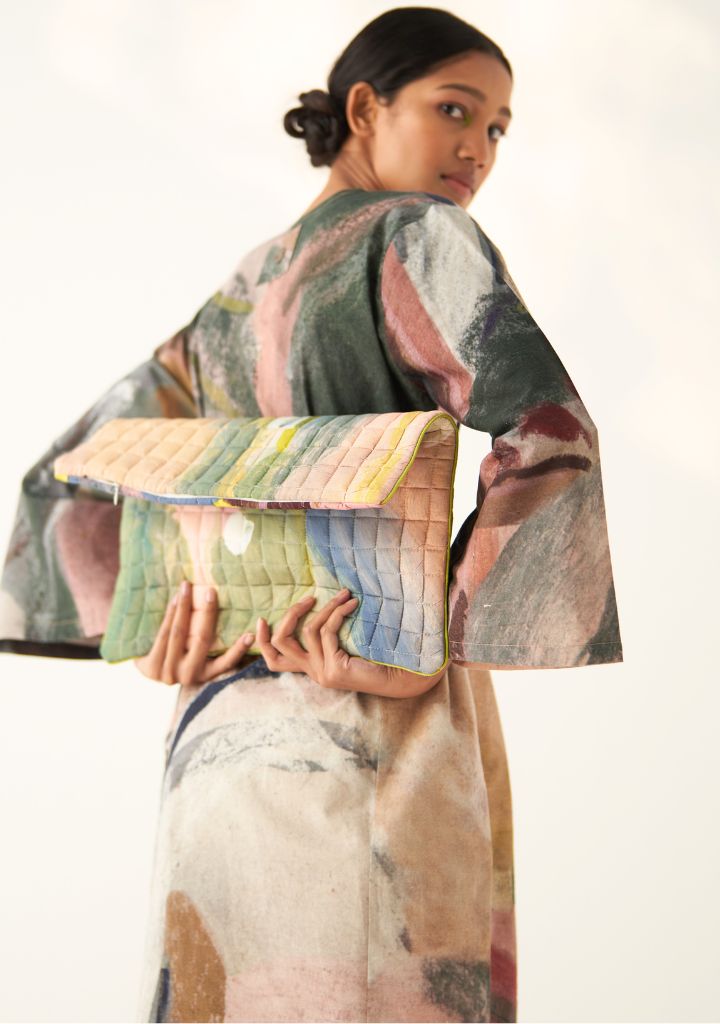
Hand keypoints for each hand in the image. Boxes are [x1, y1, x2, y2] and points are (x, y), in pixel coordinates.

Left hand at [133, 579, 255, 686]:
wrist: (147, 672)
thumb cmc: (180, 658)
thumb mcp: (197, 658)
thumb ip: (211, 644)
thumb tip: (237, 615)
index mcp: (205, 675)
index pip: (226, 663)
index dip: (239, 650)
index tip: (251, 635)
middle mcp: (189, 675)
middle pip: (202, 640)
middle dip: (208, 613)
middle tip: (211, 591)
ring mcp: (169, 672)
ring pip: (179, 633)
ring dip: (184, 606)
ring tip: (186, 586)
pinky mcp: (151, 667)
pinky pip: (163, 634)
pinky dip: (170, 614)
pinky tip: (175, 599)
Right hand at [255, 588, 446, 698]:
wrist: (403, 678)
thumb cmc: (379, 656)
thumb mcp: (347, 643)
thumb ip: (329, 632)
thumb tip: (317, 601)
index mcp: (312, 669)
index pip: (274, 661)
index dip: (263, 640)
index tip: (261, 618)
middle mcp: (313, 674)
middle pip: (280, 645)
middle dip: (289, 616)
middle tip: (308, 598)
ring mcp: (323, 674)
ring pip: (308, 632)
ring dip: (324, 608)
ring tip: (343, 594)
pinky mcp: (335, 670)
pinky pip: (328, 633)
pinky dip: (338, 614)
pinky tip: (352, 604)